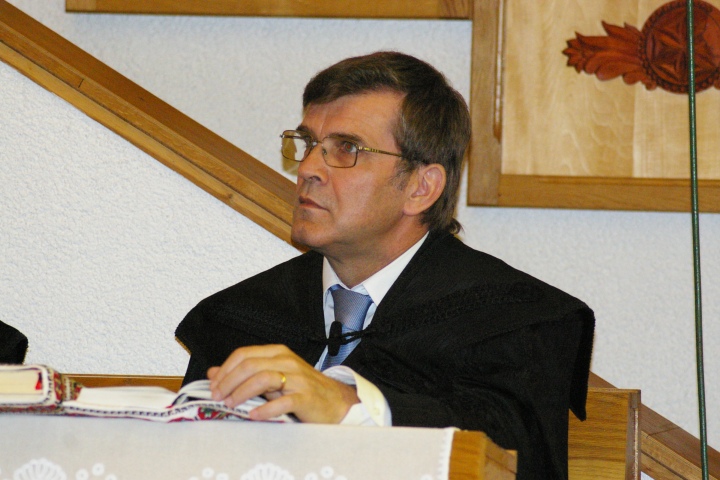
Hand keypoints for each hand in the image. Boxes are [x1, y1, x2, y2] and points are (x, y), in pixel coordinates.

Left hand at [207, 344, 359, 423]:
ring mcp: (297, 379)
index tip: (213, 385)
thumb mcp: (272, 376)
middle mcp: (287, 361)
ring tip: (231, 405)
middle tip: (218, 396)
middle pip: (250, 365)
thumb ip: (244, 373)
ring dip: (242, 392)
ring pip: (264, 379)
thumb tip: (213, 373)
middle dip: (229, 381)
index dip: (225, 369)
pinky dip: (265, 409)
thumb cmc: (301, 389)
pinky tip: (254, 415)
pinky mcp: (305, 397)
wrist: (335, 401)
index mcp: (278, 353)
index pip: (244, 354)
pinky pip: (283, 401)